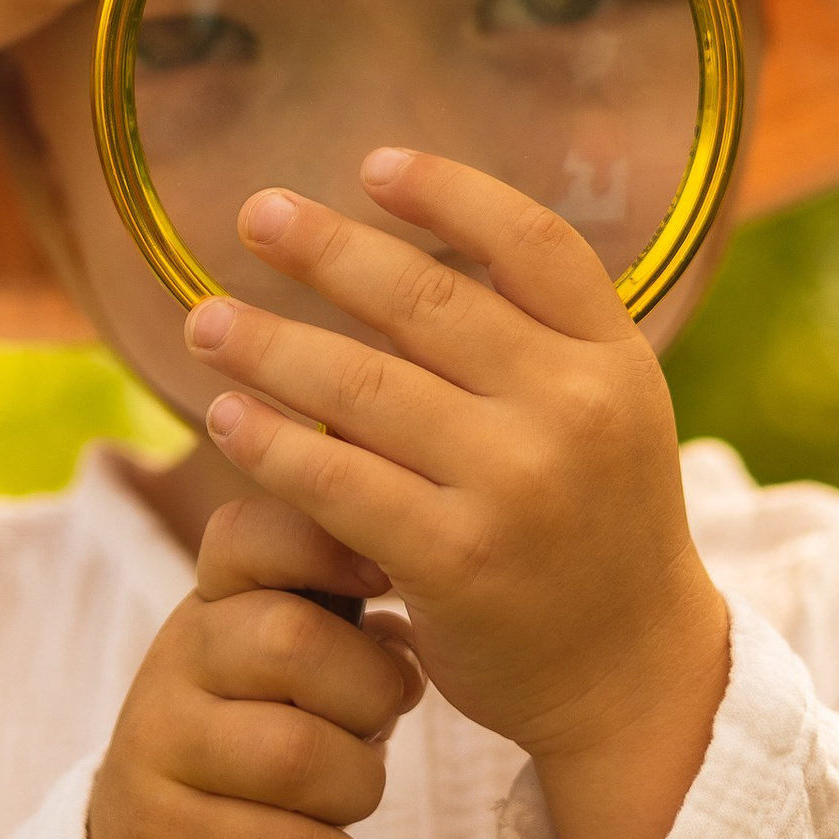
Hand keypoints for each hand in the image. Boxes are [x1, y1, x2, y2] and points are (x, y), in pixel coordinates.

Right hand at [85, 494, 413, 838]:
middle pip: (295, 643)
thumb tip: (406, 646)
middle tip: (376, 723)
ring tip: (348, 795)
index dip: (326, 547)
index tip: (384, 580)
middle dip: (370, 694)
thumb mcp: (290, 673)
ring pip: (296, 757)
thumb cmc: (258, 744)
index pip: (248, 535)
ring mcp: (157, 752)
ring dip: (357, 788)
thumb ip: (345, 636)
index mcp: (213, 606)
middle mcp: (174, 664)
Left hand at [183, 151, 730, 838]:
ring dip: (271, 344)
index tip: (372, 165)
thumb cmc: (594, 526)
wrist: (632, 674)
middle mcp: (574, 409)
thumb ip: (537, 338)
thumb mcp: (609, 414)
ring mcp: (516, 484)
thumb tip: (405, 246)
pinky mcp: (456, 559)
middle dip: (329, 250)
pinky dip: (273, 442)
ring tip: (206, 321)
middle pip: (430, 301)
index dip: (449, 192)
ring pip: (367, 388)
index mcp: (616, 358)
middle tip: (255, 215)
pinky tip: (224, 416)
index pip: (534, 242)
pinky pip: (341, 483)